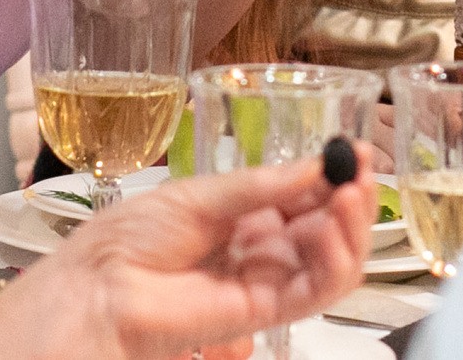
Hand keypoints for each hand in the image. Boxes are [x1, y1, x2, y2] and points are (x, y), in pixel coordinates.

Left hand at [0, 157, 371, 359]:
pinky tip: (337, 225)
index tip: (358, 150)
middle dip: (350, 198)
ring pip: (331, 259)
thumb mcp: (205, 194)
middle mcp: (259, 248)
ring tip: (352, 194)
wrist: (99, 289)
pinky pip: (318, 290)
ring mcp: (265, 281)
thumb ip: (267, 186)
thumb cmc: (133, 236)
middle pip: (325, 227)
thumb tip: (321, 163)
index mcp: (241, 215)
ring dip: (352, 226)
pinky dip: (339, 259)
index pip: (303, 196)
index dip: (333, 174)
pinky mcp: (266, 313)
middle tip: (363, 170)